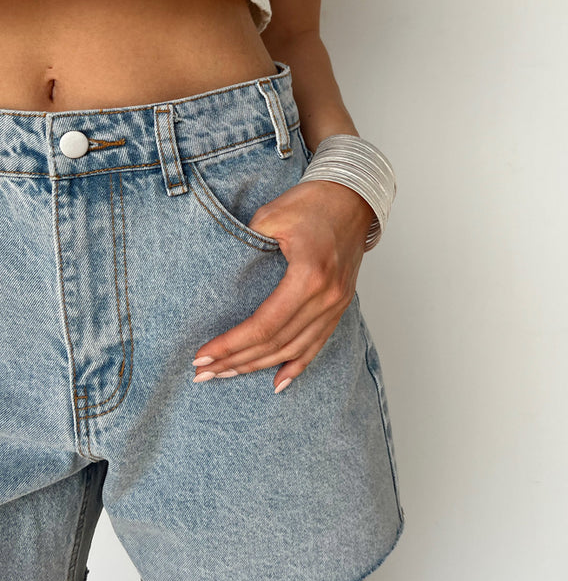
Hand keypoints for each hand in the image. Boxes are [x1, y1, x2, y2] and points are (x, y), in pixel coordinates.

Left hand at [192, 179, 373, 391]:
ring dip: (259, 366)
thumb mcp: (271, 216)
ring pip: (295, 349)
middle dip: (236, 361)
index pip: (264, 325)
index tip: (202, 354)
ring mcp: (337, 303)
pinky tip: (278, 383)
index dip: (231, 344)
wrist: (352, 197)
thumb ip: (245, 246)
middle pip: (277, 343)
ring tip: (226, 374)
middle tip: (203, 372)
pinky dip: (297, 365)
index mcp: (309, 276)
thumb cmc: (313, 202)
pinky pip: (318, 343)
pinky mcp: (339, 304)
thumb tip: (221, 276)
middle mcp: (327, 296)